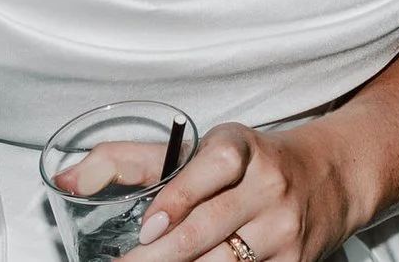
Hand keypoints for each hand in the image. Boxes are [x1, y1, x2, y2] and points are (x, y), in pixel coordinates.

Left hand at [126, 121, 357, 261]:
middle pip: (208, 229)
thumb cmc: (252, 163)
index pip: (212, 167)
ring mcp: (284, 228)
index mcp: (243, 148)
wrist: (332, 177)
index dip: (178, 198)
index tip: (147, 226)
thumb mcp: (202, 149)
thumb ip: (134, 162)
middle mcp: (269, 185)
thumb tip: (67, 180)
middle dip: (160, 255)